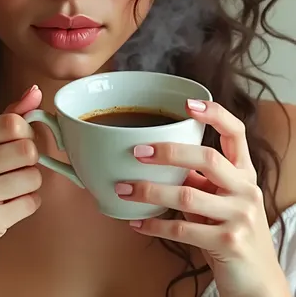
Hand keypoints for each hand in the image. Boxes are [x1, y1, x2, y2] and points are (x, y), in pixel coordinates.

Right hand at [0, 86, 42, 280]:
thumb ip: (3, 119)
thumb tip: (35, 91)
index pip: (12, 123)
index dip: (26, 133)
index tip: (17, 143)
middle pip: (27, 149)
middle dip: (29, 161)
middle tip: (12, 170)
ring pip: (33, 177)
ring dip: (28, 185)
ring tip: (7, 192)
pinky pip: (31, 202)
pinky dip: (26, 205)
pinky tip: (6, 210)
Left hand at [115, 100, 289, 296]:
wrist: (258, 283)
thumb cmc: (232, 232)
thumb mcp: (222, 200)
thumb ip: (199, 179)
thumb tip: (157, 158)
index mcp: (244, 173)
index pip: (236, 132)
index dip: (214, 114)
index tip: (187, 103)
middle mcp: (246, 190)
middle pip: (208, 158)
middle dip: (169, 152)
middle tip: (137, 152)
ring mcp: (240, 217)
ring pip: (188, 195)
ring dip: (149, 191)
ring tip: (123, 188)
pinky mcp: (229, 243)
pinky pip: (183, 229)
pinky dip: (154, 225)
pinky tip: (136, 222)